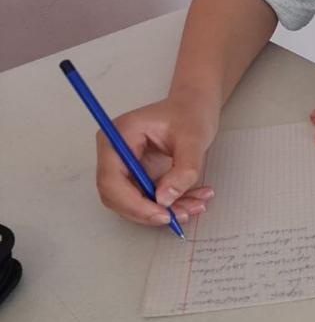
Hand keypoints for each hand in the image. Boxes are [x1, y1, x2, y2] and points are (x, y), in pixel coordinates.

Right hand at [95, 98, 218, 226]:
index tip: (163, 214)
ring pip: (134, 202)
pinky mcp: (137, 175)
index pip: (112, 179)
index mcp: (118, 136)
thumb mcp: (194, 138)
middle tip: (181, 215)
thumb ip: (183, 168)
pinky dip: (170, 204)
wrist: (195, 105)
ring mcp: (124, 165)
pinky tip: (193, 200)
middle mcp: (114, 152)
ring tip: (195, 205)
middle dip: (149, 211)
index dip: (133, 203)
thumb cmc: (191, 112)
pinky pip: (148, 199)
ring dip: (164, 210)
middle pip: (118, 196)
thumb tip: (165, 199)